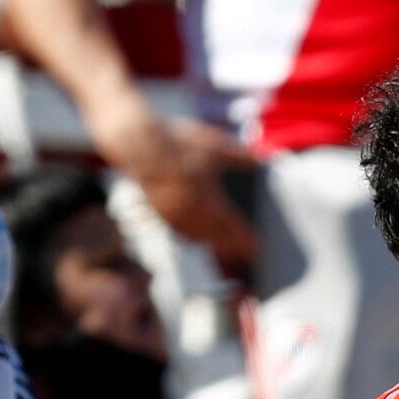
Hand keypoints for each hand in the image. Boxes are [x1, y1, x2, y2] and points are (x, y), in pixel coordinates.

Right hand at [94, 107, 260, 269]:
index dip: (247, 242)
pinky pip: (181, 231)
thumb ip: (239, 156)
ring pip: (197, 238)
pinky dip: (193, 235)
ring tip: (222, 245)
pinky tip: (195, 231)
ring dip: (212, 244)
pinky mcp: (160, 212)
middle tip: (243, 253)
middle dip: (231, 248)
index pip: (232, 230)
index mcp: (209, 201)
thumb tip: (260, 160)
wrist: (138, 146)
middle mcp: (192, 215)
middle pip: (216, 240)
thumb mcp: (214, 145)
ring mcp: (174, 216)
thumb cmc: (177, 144)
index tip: (257, 249)